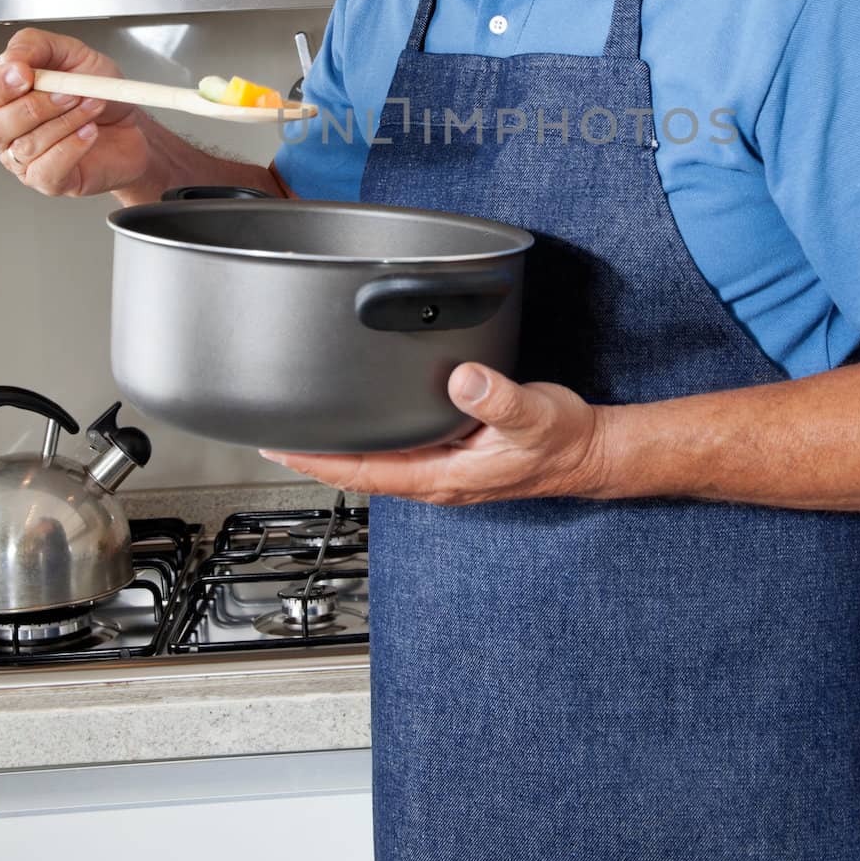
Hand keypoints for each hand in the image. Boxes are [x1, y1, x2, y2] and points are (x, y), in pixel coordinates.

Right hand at [0, 28, 151, 196]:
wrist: (132, 125)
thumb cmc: (97, 92)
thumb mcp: (71, 53)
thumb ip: (35, 45)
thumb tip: (9, 57)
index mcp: (3, 100)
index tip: (25, 72)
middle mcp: (7, 133)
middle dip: (36, 106)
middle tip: (70, 92)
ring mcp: (25, 161)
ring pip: (27, 146)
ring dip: (65, 121)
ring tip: (91, 105)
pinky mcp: (50, 181)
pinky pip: (48, 169)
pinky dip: (73, 146)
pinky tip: (89, 131)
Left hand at [261, 364, 610, 504]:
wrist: (588, 453)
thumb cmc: (562, 440)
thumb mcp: (533, 414)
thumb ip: (497, 397)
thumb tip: (463, 379)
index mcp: (443, 476)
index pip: (362, 473)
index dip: (315, 461)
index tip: (278, 447)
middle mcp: (435, 481)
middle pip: (356, 475)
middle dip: (312, 458)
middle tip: (270, 436)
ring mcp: (441, 474)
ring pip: (372, 468)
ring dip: (335, 454)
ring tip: (301, 433)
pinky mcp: (450, 460)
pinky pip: (394, 457)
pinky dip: (365, 445)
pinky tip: (358, 428)